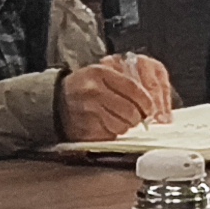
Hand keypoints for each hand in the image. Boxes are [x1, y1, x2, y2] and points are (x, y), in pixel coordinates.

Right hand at [57, 54, 174, 142]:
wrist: (57, 102)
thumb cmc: (85, 88)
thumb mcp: (102, 75)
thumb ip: (126, 83)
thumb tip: (152, 102)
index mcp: (100, 73)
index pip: (133, 88)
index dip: (146, 101)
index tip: (151, 108)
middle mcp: (93, 90)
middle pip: (131, 110)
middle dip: (138, 118)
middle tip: (138, 118)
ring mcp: (88, 111)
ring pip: (122, 125)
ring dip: (125, 126)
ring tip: (118, 120)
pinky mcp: (85, 128)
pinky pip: (110, 135)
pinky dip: (113, 133)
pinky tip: (106, 125)